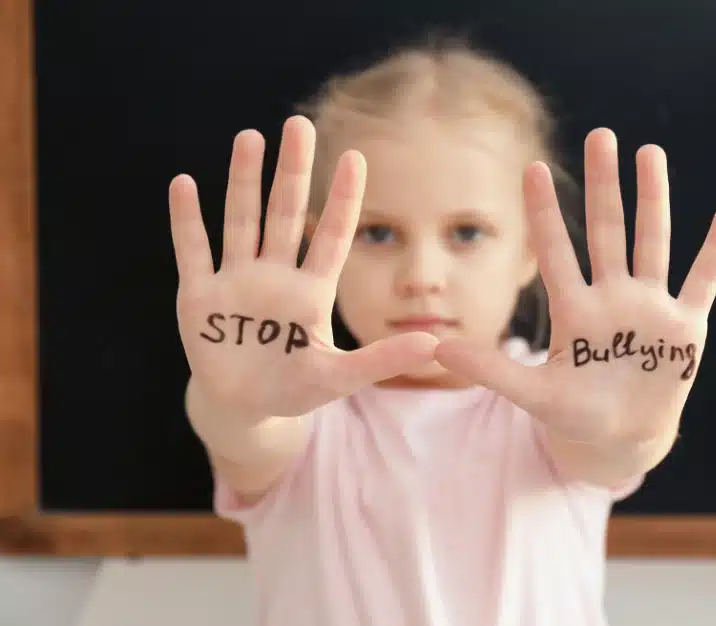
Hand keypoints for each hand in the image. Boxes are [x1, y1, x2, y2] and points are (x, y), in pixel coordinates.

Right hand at [169, 116, 437, 421]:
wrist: (245, 408)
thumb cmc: (296, 388)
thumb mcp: (340, 377)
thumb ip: (382, 359)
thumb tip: (434, 345)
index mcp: (312, 291)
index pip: (332, 235)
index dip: (344, 199)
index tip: (356, 157)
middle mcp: (276, 275)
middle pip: (286, 214)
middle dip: (293, 172)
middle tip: (298, 124)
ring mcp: (237, 281)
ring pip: (242, 221)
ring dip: (243, 181)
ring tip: (250, 138)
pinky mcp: (200, 297)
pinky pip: (193, 252)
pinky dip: (187, 221)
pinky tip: (184, 184)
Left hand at [435, 128, 715, 446]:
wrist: (618, 438)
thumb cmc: (573, 413)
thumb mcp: (532, 393)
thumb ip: (491, 369)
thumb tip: (437, 347)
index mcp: (574, 309)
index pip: (555, 251)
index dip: (543, 212)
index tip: (530, 167)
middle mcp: (611, 297)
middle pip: (607, 232)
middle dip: (604, 186)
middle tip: (601, 135)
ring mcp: (649, 308)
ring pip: (652, 243)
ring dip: (653, 200)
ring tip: (650, 154)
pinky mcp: (685, 328)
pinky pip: (703, 281)